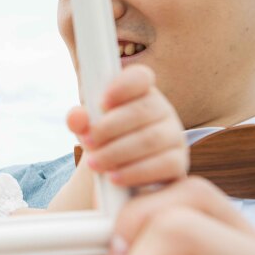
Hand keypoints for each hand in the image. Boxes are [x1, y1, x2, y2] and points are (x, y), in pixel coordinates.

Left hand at [67, 64, 187, 186]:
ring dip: (117, 152)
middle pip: (142, 111)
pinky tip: (114, 177)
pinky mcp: (179, 162)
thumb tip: (76, 116)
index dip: (123, 86)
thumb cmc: (105, 141)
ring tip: (94, 163)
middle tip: (87, 142)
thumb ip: (79, 120)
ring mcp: (174, 135)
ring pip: (151, 139)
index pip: (140, 77)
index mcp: (140, 92)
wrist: (119, 173)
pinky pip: (164, 164)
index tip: (102, 102)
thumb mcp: (88, 129)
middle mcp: (162, 109)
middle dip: (110, 127)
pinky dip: (136, 172)